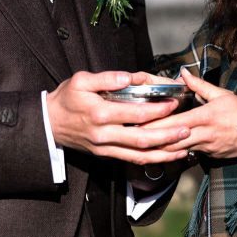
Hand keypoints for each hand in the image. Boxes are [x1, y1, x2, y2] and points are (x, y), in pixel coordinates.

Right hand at [46, 71, 190, 164]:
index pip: (136, 113)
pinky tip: (166, 155)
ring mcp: (106, 148)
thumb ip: (107, 78)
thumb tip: (129, 77)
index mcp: (100, 114)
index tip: (173, 103)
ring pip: (139, 155)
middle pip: (142, 140)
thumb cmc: (66, 99)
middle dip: (167, 136)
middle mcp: (105, 134)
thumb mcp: (81, 80)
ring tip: (184, 148)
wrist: (49, 124)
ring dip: (163, 154)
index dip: (157, 110)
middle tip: (187, 129)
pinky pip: (131, 160)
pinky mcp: (106, 155)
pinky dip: (151, 159)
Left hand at [142, 69, 236, 162]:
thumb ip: (199, 85)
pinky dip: (179, 151)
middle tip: (134, 138)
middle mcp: (204, 135)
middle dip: (152, 140)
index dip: (155, 124)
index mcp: (205, 117)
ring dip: (163, 148)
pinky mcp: (212, 156)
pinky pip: (191, 154)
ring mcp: (208, 148)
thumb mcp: (221, 94)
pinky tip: (168, 149)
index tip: (139, 123)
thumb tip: (182, 73)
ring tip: (144, 145)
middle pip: (172, 140)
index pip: (174, 122)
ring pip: (179, 150)